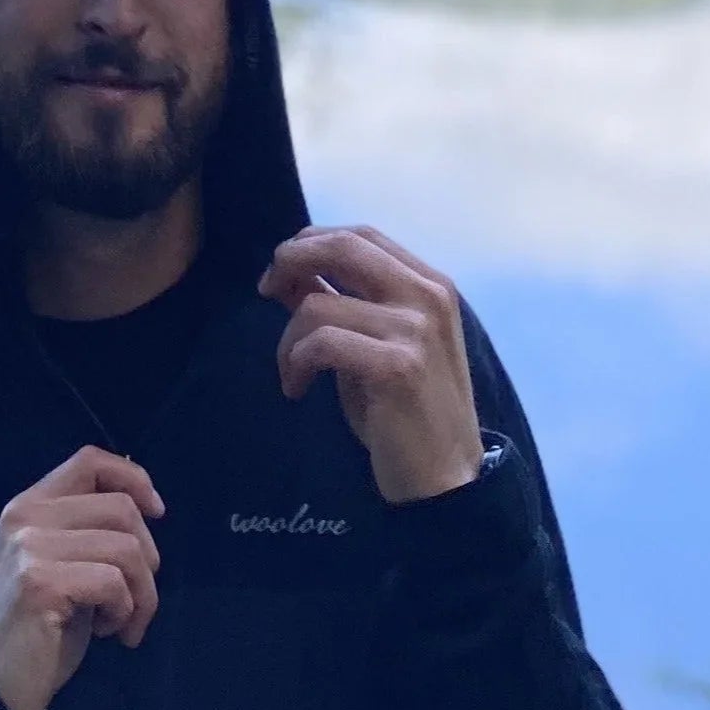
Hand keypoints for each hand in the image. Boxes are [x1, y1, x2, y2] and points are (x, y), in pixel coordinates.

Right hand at [0, 446, 164, 709]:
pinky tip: (107, 632)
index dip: (134, 479)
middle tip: (136, 600)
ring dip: (141, 595)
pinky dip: (125, 612)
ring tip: (120, 622)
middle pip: (122, 510)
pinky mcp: (39, 583)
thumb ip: (86, 528)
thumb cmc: (36, 624)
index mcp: (28, 505)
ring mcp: (29, 548)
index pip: (90, 461)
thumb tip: (143, 502)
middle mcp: (24, 517)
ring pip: (127, 550)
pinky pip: (114, 584)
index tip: (157, 513)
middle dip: (148, 560)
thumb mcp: (59, 562)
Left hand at [257, 225, 483, 503]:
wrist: (444, 474)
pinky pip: (320, 343)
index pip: (361, 234)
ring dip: (287, 340)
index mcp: (429, 284)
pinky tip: (298, 390)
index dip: (311, 241)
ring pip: (318, 304)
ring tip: (293, 373)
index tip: (281, 272)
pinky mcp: (397, 366)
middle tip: (265, 290)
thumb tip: (289, 271)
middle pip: (343, 246)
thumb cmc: (405, 412)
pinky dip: (295, 364)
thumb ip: (342, 302)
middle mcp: (428, 296)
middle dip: (290, 260)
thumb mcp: (374, 345)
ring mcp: (416, 329)